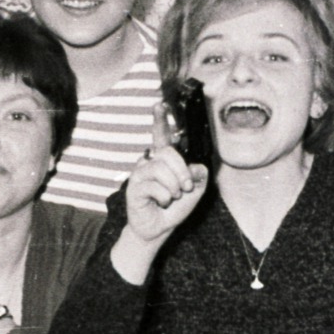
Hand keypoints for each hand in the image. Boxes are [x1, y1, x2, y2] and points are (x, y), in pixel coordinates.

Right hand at [123, 102, 208, 245]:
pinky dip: (165, 197)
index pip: (161, 136)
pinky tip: (161, 203)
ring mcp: (140, 174)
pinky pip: (155, 186)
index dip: (159, 120)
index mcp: (164, 160)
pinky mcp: (134, 187)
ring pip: (162, 169)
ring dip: (174, 187)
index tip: (159, 105)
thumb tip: (194, 167)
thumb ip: (199, 175)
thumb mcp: (195, 190)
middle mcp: (150, 162)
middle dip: (182, 171)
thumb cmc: (175, 207)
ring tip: (172, 197)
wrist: (160, 228)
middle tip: (185, 187)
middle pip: (168, 153)